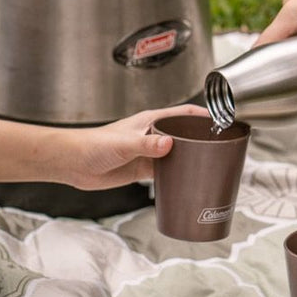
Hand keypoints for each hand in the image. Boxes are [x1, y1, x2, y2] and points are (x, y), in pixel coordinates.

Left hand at [57, 105, 209, 189]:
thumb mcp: (124, 143)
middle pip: (185, 135)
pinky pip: (166, 171)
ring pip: (178, 154)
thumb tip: (168, 144)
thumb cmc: (93, 144)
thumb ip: (146, 144)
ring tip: (209, 167)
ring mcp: (149, 152)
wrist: (75, 163)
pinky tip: (186, 182)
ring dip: (191, 160)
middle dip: (202, 139)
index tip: (221, 120)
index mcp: (151, 121)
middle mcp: (153, 135)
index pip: (183, 114)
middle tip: (221, 149)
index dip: (203, 115)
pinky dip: (177, 176)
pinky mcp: (143, 169)